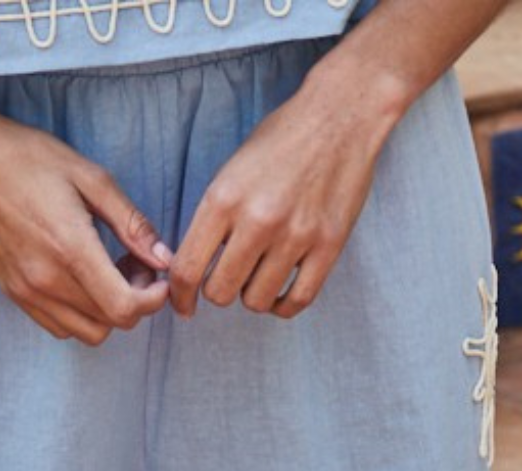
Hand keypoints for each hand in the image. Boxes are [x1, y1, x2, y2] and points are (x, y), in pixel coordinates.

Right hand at [0, 99, 171, 343]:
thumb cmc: (30, 160)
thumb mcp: (91, 177)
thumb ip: (131, 222)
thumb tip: (164, 258)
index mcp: (70, 248)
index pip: (124, 308)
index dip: (152, 300)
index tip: (159, 275)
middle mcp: (46, 280)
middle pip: (110, 324)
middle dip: (135, 301)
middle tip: (133, 263)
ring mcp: (27, 292)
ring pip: (87, 333)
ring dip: (108, 311)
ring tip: (107, 270)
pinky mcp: (14, 294)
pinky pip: (60, 327)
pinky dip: (81, 314)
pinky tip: (81, 278)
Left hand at [169, 67, 394, 319]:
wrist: (341, 114)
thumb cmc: (282, 140)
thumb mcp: (232, 170)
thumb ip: (213, 219)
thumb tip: (195, 267)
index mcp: (224, 198)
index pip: (187, 269)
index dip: (180, 297)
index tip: (184, 305)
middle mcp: (258, 220)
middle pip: (220, 293)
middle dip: (220, 290)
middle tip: (231, 274)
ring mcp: (296, 235)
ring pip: (257, 301)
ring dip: (253, 294)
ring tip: (260, 272)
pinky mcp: (328, 245)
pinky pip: (297, 300)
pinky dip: (283, 304)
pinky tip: (281, 290)